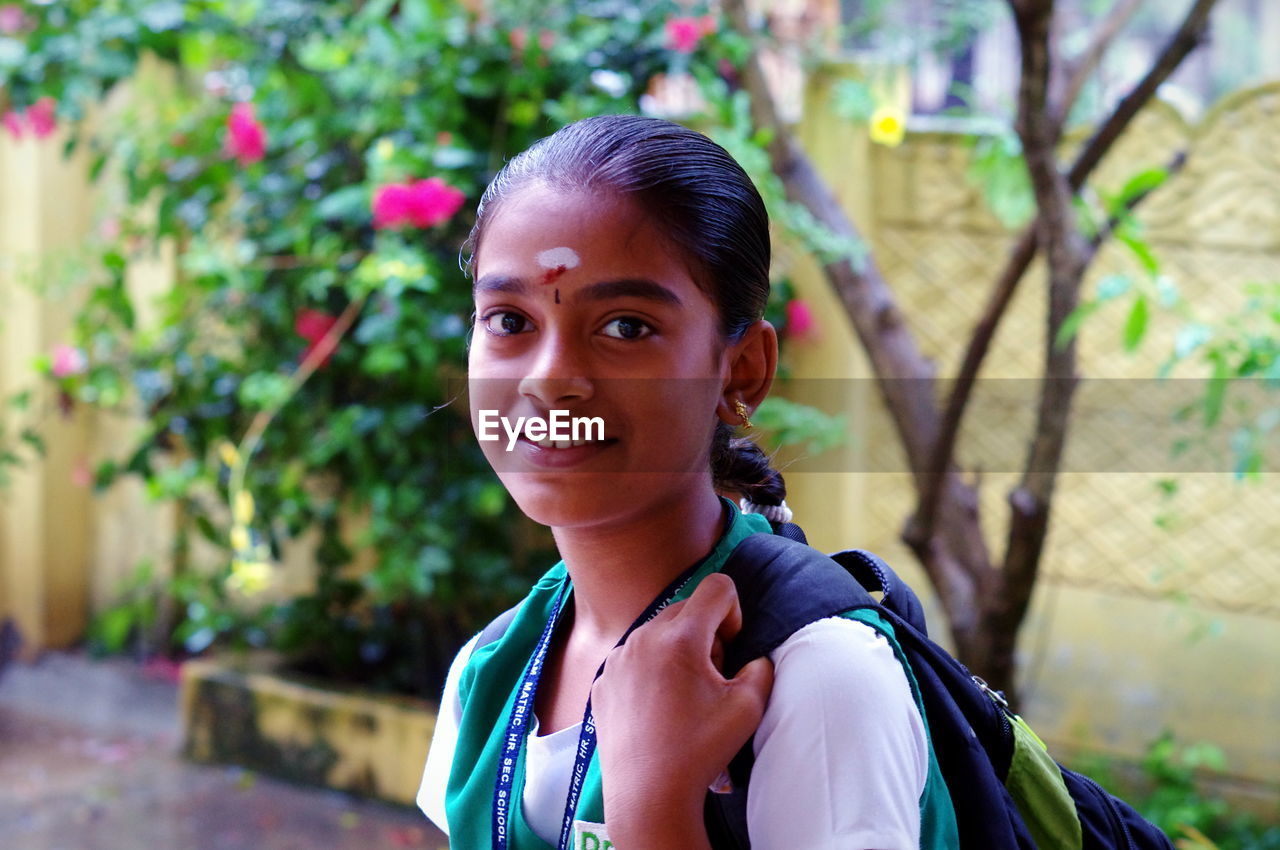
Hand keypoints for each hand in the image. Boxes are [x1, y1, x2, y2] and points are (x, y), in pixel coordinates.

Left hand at [592, 573, 773, 846]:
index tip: (729, 648)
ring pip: (657, 632)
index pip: (717, 587)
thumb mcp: (749, 707)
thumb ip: (761, 669)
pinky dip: (650, 671)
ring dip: (676, 652)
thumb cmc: (700, 751)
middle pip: (686, 609)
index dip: (733, 612)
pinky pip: (633, 658)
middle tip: (709, 679)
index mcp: (681, 638)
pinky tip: (657, 709)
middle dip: (705, 635)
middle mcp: (643, 637)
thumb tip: (754, 660)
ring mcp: (617, 658)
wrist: (648, 795)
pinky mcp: (603, 680)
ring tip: (682, 697)